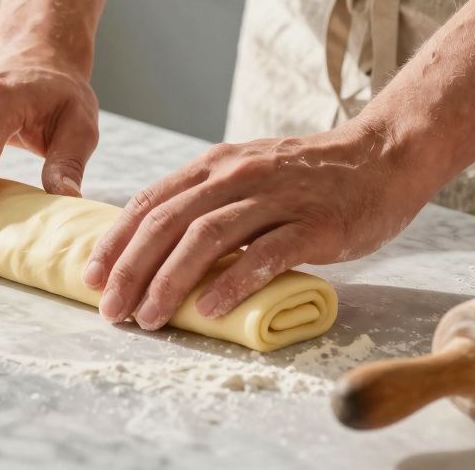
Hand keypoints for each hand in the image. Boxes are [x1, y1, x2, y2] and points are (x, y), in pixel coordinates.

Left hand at [83, 121, 435, 328]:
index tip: (91, 277)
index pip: (151, 203)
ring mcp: (276, 199)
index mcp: (215, 165)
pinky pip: (265, 255)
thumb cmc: (311, 176)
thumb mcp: (248, 173)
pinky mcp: (314, 225)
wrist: (383, 156)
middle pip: (169, 222)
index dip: (116, 242)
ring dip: (171, 280)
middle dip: (131, 269)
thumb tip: (157, 243)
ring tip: (149, 317)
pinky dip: (234, 282)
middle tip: (111, 310)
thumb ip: (208, 200)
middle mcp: (237, 176)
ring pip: (208, 237)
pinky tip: (211, 310)